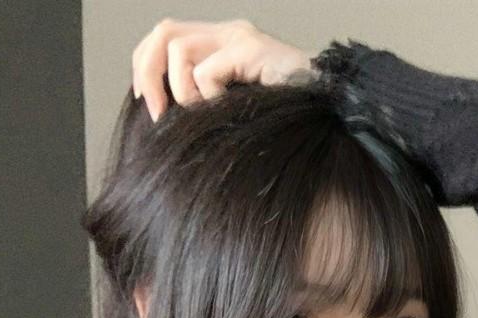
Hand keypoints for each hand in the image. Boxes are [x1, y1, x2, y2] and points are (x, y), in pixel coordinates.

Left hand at [131, 17, 311, 122]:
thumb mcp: (234, 111)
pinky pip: (205, 71)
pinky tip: (229, 110)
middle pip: (164, 32)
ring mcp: (240, 37)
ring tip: (204, 114)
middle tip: (158, 113)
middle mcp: (229, 33)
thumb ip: (206, 102)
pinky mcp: (251, 49)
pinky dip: (207, 97)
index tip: (151, 106)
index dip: (146, 67)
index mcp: (223, 44)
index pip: (167, 37)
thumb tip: (166, 115)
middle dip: (148, 73)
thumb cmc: (286, 125)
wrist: (331, 119)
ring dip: (182, 91)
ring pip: (178, 49)